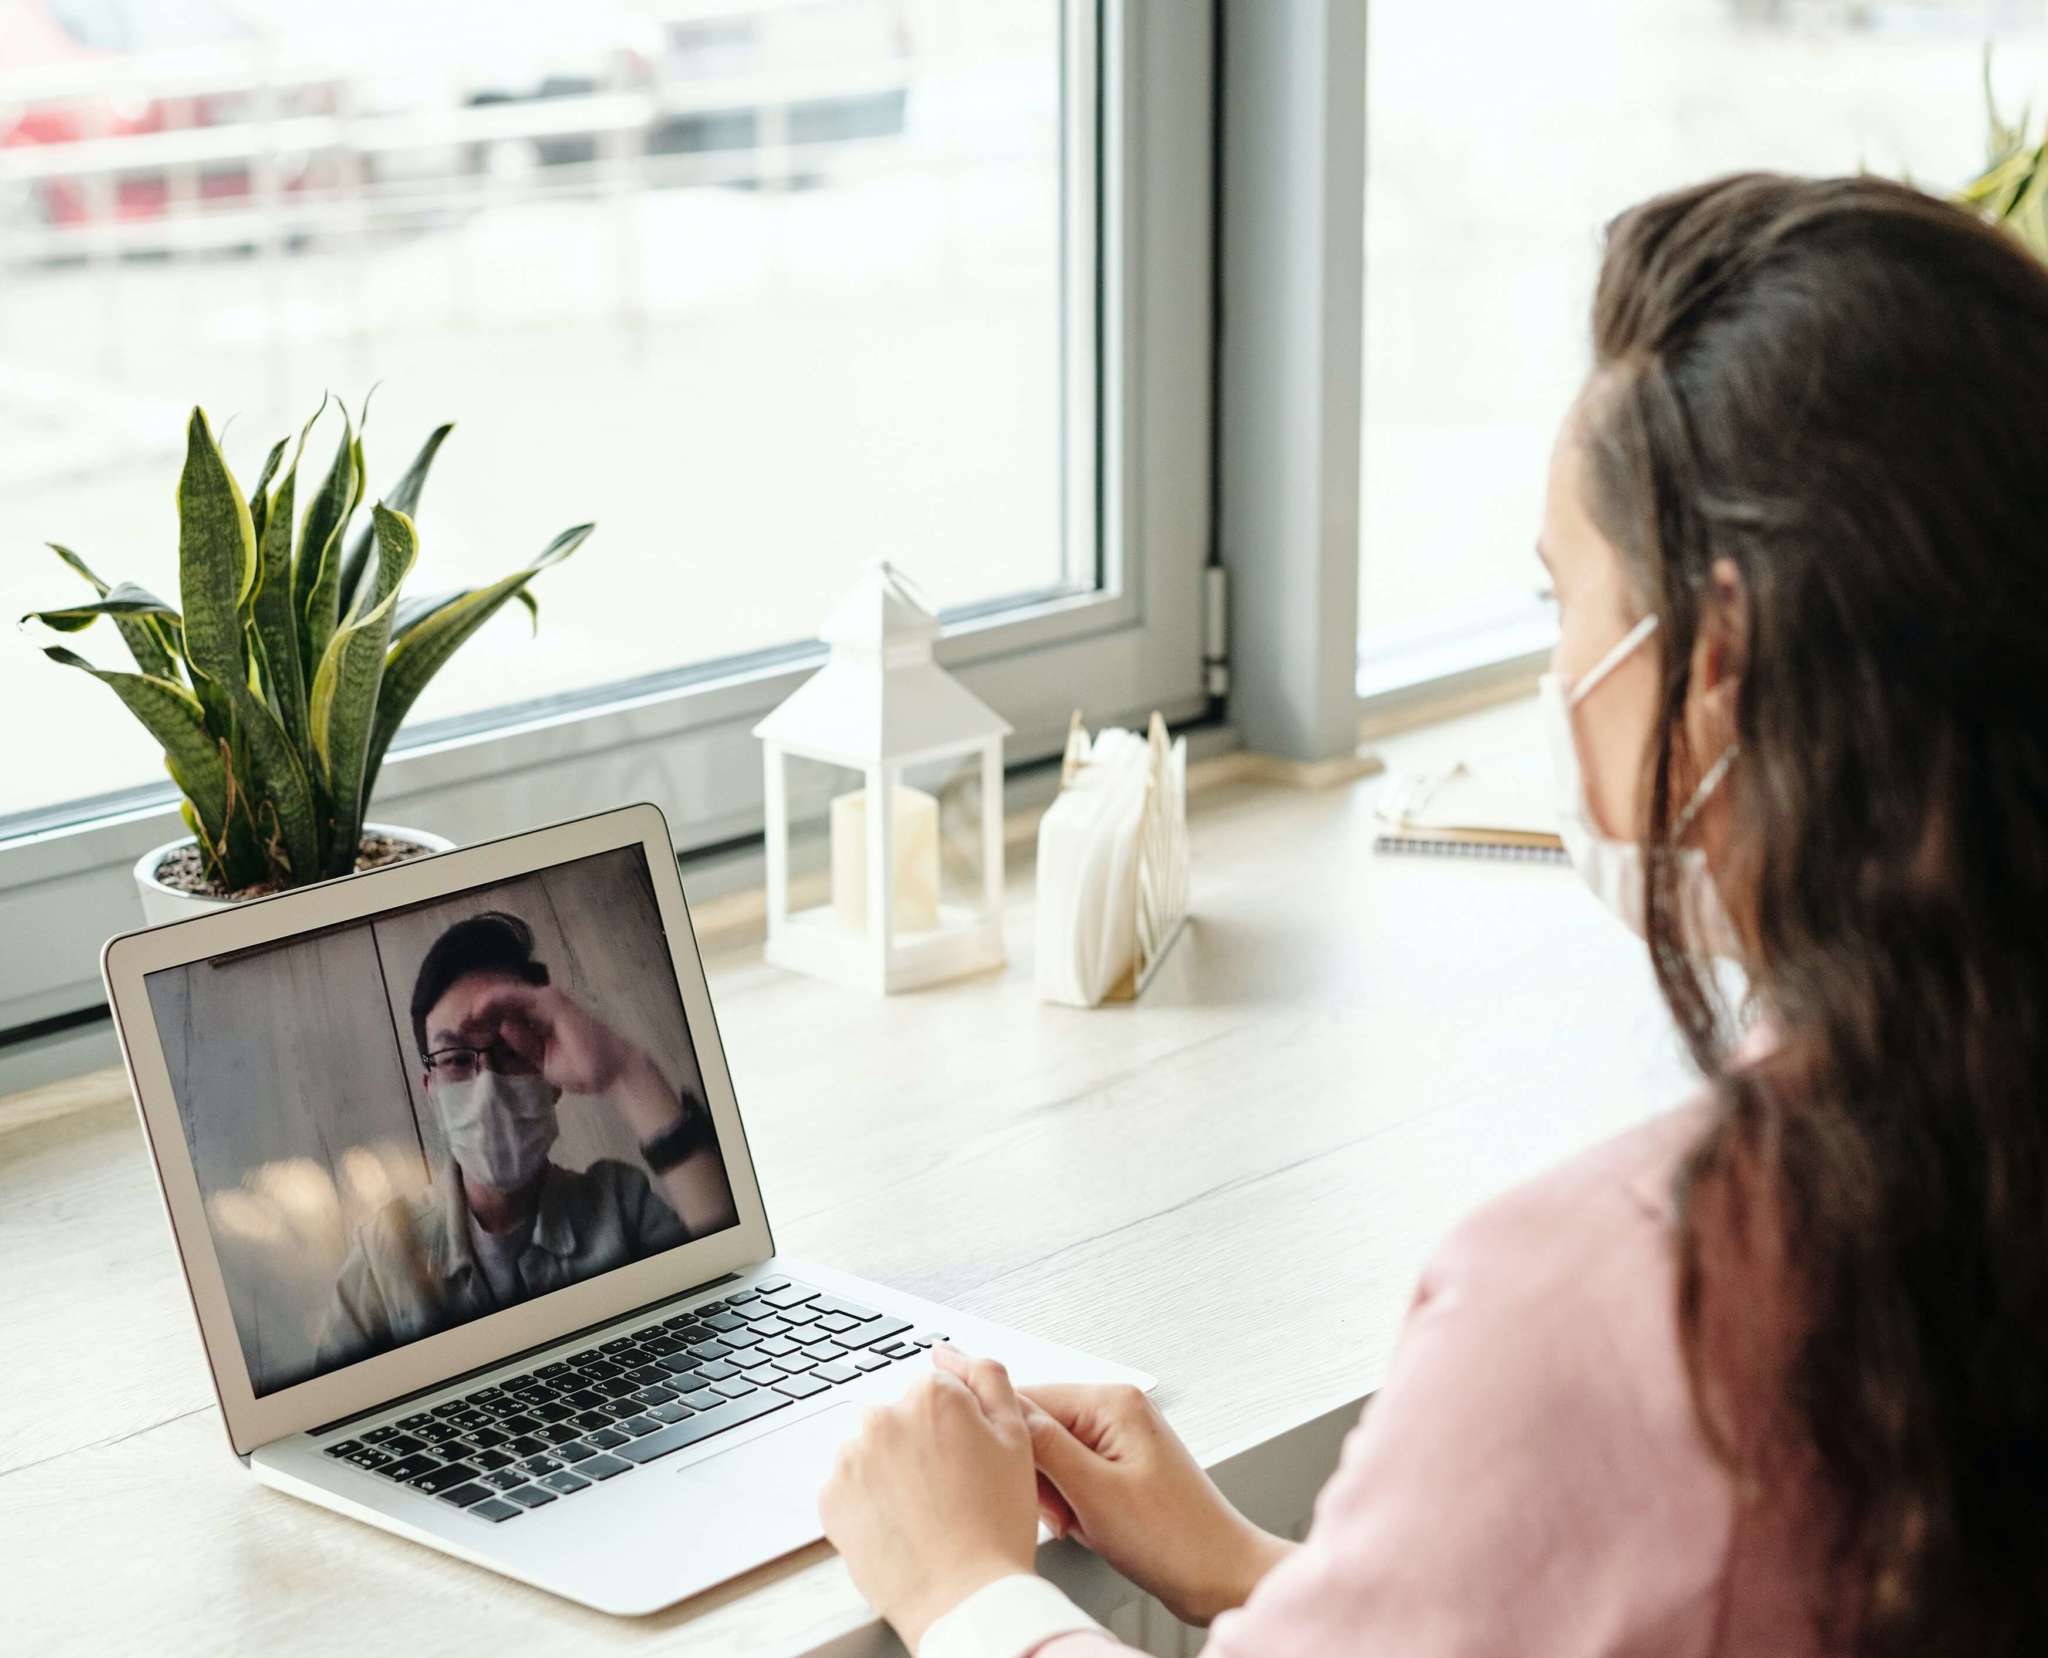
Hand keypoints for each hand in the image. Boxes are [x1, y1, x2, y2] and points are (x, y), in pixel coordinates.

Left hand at [466, 982, 641, 1096]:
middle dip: (477, 1015)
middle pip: (502, 1004)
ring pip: (505, 997)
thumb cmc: (583, 1069)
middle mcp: (542, 1005)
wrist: (610, 1070)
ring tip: (461, 1021)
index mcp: (541, 1019)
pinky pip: (514, 996)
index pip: (506, 1015)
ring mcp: (547, 1001)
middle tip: (455, 1028)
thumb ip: (524, 1044)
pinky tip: (477, 1010)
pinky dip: (494, 1001)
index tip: (463, 1036)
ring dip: (481, 1007)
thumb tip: (502, 1028)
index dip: (483, 1023)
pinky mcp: (550, 1002)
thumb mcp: (543, 1060)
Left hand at [819, 1352, 1039, 1652]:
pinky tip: (900, 1525)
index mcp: (931, 1395)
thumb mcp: (1017, 1437)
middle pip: (900, 1418)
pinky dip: (867, 1503)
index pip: (936, 1393)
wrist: (965, 1598)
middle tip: (950, 1491)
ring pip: (872, 1453)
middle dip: (918, 1445)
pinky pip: (848, 1489)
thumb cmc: (996, 1525)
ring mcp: (851, 1458)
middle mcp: (883, 1417)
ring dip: (890, 1473)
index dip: (956, 1429)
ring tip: (925, 1513)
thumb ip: (988, 1378)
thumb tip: (952, 1350)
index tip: (965, 1461)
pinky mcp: (830, 1498)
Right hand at [1016, 1377, 1293, 1626]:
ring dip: (1056, 1493)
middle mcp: (1117, 1409)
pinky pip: (1074, 1473)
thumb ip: (1045, 1446)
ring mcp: (1121, 1436)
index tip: (1012, 1482)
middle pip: (1040, 1427)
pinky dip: (1072, 1501)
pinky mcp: (1122, 1463)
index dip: (1012, 1444)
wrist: (1218, 1574)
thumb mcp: (1094, 1492)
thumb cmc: (1174, 1538)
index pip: (1029, 1398)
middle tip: (1061, 1512)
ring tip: (1080, 1522)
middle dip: (1040, 1475)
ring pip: (1054, 1454)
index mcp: (1112, 1401)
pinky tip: (1089, 1524)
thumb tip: (1005, 1410)